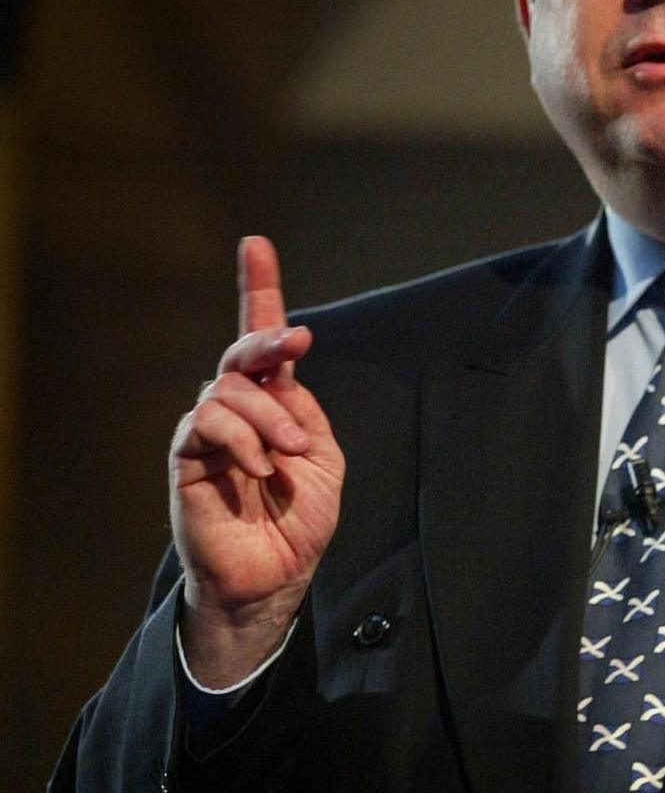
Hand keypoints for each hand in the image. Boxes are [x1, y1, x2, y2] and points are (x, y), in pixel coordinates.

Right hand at [170, 236, 345, 685]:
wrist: (274, 574)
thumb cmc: (299, 519)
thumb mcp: (322, 457)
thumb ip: (304, 411)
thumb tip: (282, 380)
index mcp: (276, 400)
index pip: (263, 337)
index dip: (260, 288)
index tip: (256, 245)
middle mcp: (238, 407)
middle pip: (246, 351)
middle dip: (270, 338)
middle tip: (295, 340)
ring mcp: (209, 430)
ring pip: (232, 390)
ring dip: (270, 417)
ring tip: (289, 455)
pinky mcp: (186, 457)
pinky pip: (207, 423)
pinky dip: (243, 440)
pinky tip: (260, 467)